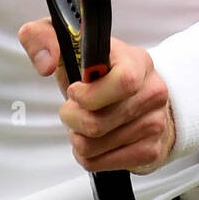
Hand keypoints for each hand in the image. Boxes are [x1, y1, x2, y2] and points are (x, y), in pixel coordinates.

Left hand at [19, 18, 175, 174]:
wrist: (137, 96)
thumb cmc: (100, 71)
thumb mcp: (71, 43)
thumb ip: (43, 36)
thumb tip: (46, 62)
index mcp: (137, 61)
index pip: (124, 81)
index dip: (90, 93)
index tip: (73, 91)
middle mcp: (153, 92)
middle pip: (99, 122)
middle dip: (71, 117)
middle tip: (71, 109)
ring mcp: (155, 124)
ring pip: (95, 146)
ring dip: (77, 137)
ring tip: (82, 123)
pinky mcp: (150, 151)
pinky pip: (101, 163)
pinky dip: (87, 155)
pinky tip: (92, 140)